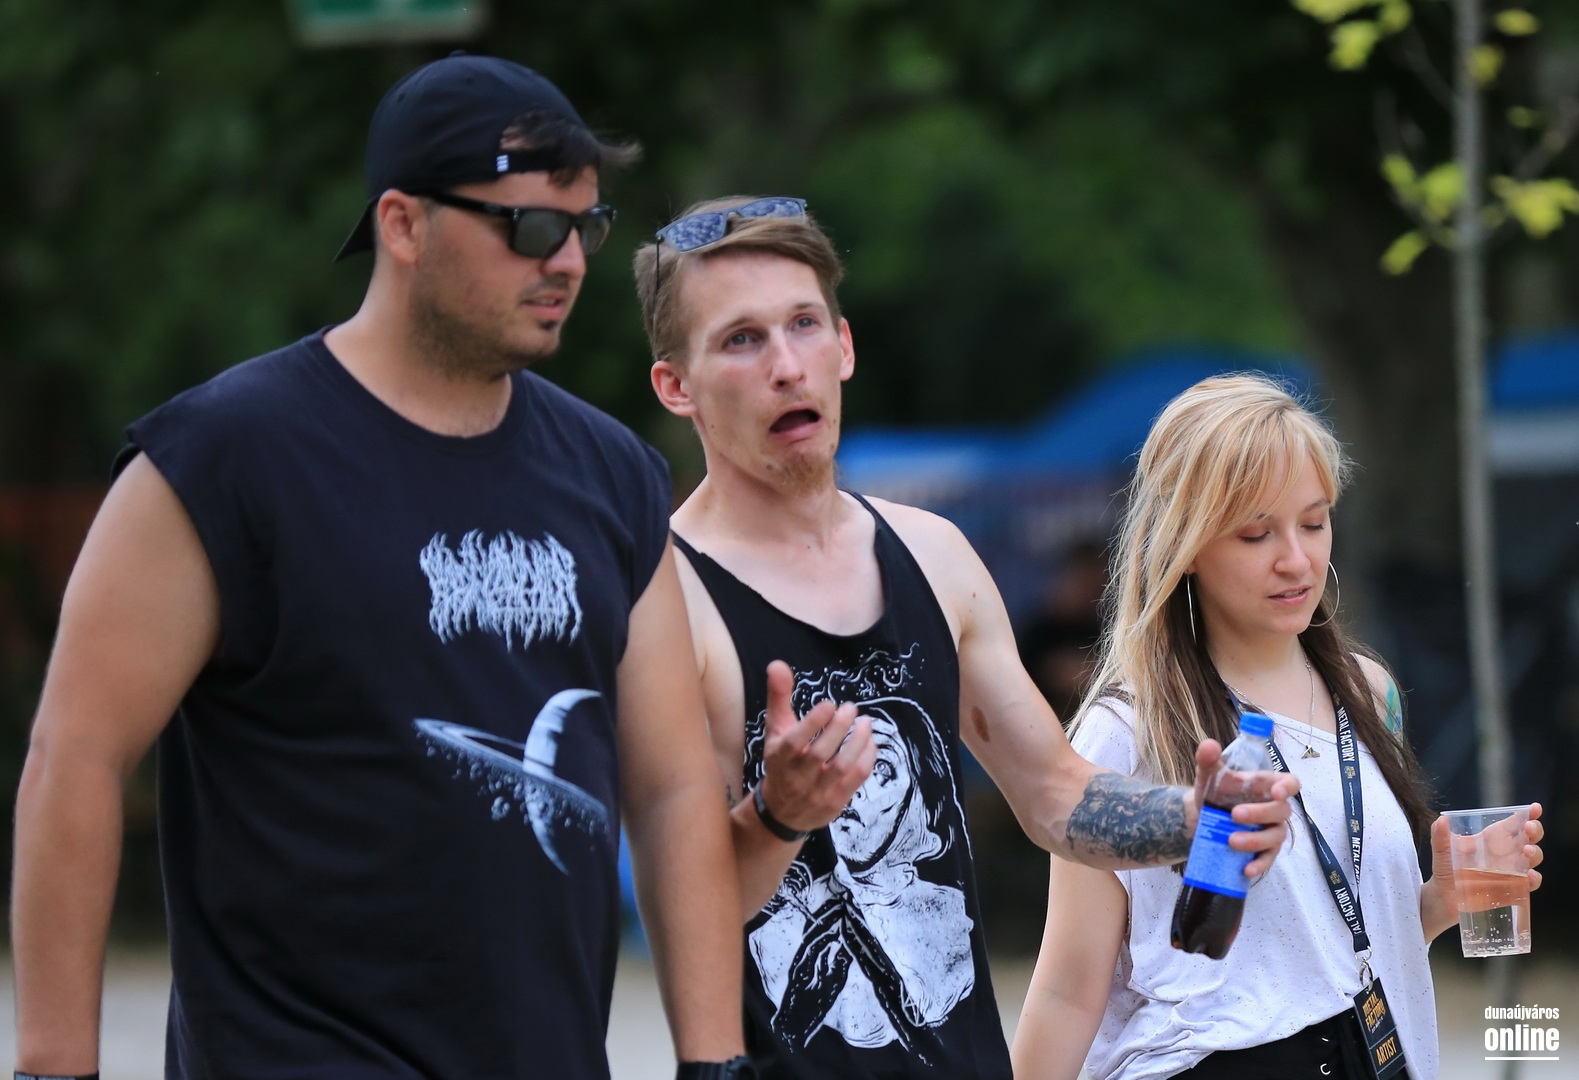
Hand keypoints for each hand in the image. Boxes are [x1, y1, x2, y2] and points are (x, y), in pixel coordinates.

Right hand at [755, 661, 875, 834]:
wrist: (783, 812)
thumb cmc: (781, 761)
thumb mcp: (775, 729)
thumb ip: (778, 696)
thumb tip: (777, 664)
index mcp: (779, 757)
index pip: (795, 741)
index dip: (814, 722)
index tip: (829, 704)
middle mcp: (796, 776)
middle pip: (821, 753)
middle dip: (840, 728)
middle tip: (851, 708)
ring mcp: (817, 792)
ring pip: (842, 767)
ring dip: (858, 742)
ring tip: (866, 723)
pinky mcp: (835, 802)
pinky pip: (856, 779)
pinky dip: (867, 758)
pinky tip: (870, 742)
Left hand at [1190, 740, 1300, 878]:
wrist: (1201, 817)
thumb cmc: (1215, 792)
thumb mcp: (1209, 774)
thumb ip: (1208, 759)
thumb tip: (1208, 745)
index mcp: (1267, 786)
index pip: (1290, 783)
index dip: (1288, 787)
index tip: (1276, 792)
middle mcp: (1274, 808)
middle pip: (1281, 811)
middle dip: (1260, 814)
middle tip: (1234, 815)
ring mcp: (1271, 831)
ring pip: (1275, 837)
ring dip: (1256, 840)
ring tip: (1231, 841)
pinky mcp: (1264, 851)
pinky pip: (1268, 860)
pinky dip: (1259, 865)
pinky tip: (1245, 870)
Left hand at [1428, 802, 1545, 894]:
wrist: (1444, 899)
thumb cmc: (1447, 870)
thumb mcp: (1442, 852)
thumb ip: (1440, 837)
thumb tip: (1441, 820)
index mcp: (1492, 838)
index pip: (1514, 822)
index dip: (1528, 814)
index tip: (1535, 808)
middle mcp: (1506, 852)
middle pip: (1529, 837)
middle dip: (1534, 830)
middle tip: (1529, 827)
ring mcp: (1512, 870)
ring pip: (1532, 858)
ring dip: (1534, 853)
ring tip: (1526, 851)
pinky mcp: (1513, 888)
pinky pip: (1529, 883)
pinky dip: (1533, 879)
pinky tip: (1528, 875)